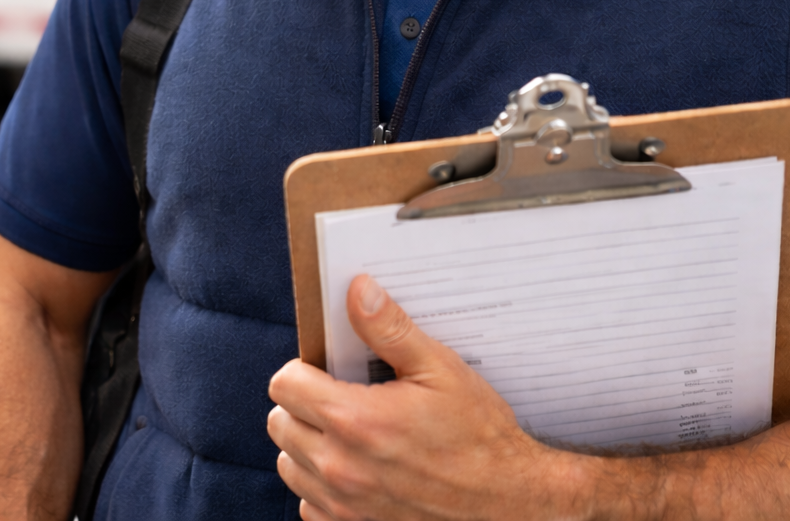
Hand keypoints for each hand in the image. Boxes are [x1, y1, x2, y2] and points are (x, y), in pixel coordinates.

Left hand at [268, 275, 586, 520]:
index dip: (302, 370)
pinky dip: (321, 486)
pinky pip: (307, 502)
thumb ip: (390, 329)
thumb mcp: (441, 370)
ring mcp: (344, 504)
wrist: (509, 503)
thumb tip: (357, 290)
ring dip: (307, 444)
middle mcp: (342, 467)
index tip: (327, 371)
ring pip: (289, 463)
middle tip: (340, 399)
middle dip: (303, 404)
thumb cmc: (479, 435)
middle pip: (280, 422)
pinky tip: (354, 469)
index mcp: (356, 421)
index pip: (284, 385)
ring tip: (348, 433)